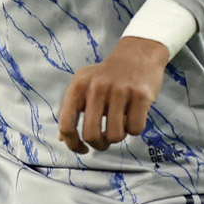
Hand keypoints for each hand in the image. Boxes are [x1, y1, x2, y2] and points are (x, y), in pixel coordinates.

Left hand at [58, 35, 169, 153]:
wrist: (137, 54)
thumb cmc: (107, 76)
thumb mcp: (83, 85)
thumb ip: (71, 109)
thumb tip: (63, 138)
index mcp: (78, 87)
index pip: (66, 125)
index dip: (73, 144)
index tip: (82, 148)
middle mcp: (96, 88)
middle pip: (91, 135)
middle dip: (99, 145)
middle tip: (104, 142)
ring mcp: (119, 91)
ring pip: (115, 136)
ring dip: (118, 136)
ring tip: (120, 123)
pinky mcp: (140, 96)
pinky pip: (135, 129)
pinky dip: (134, 129)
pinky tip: (133, 116)